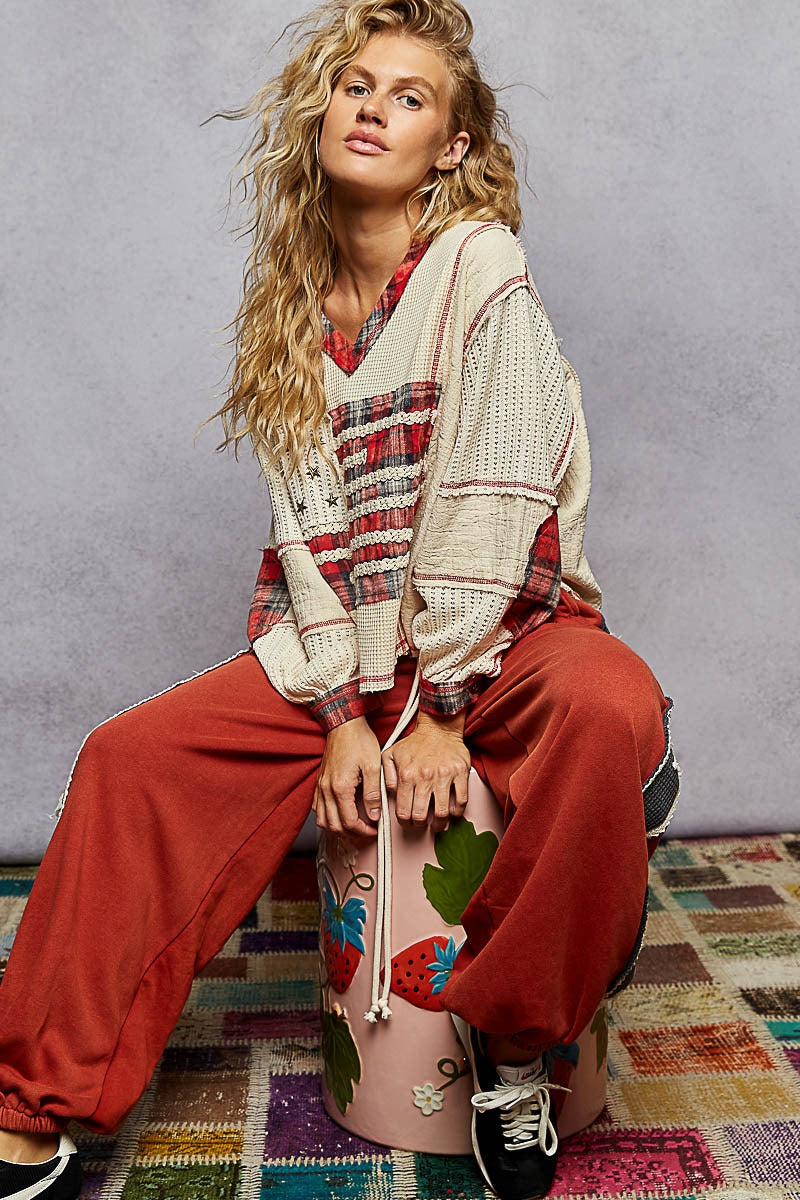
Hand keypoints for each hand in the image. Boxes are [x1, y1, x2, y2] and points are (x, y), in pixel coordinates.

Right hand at [312, 716, 382, 839]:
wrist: (344, 723)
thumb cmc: (359, 741)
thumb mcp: (373, 767)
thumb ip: (373, 794)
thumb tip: (374, 815)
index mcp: (340, 788)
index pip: (349, 822)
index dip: (364, 831)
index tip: (375, 829)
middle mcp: (326, 789)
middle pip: (334, 825)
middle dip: (351, 834)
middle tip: (367, 832)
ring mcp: (320, 786)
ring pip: (322, 820)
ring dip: (337, 828)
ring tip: (354, 827)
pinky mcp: (319, 781)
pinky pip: (317, 808)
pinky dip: (327, 816)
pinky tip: (339, 814)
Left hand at [382, 711, 470, 832]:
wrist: (438, 728)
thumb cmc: (415, 743)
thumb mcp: (390, 755)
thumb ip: (386, 776)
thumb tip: (389, 795)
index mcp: (407, 774)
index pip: (403, 810)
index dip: (404, 821)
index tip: (407, 822)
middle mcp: (425, 777)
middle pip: (421, 815)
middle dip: (419, 824)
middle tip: (420, 823)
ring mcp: (444, 776)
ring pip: (442, 812)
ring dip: (438, 824)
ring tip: (436, 824)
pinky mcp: (460, 773)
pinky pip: (461, 801)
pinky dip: (457, 812)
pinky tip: (451, 813)